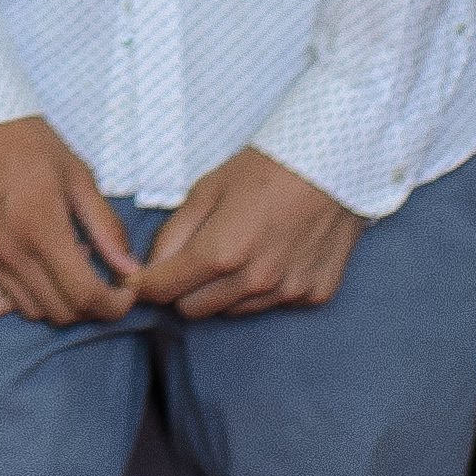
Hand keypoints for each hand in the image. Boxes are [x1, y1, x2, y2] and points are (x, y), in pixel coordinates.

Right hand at [0, 115, 137, 324]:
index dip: (115, 305)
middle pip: (62, 311)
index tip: (124, 293)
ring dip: (56, 301)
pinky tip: (26, 276)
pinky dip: (15, 302)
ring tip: (60, 267)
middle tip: (97, 276)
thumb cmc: (27, 143)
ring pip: (31, 311)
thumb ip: (106, 226)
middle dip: (90, 303)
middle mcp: (10, 250)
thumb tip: (130, 269)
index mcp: (42, 227)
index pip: (86, 295)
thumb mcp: (77, 176)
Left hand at [132, 147, 361, 318]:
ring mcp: (288, 293)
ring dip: (225, 291)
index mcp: (222, 253)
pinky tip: (274, 255)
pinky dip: (264, 289)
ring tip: (241, 250)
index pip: (165, 292)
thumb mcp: (207, 190)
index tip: (143, 279)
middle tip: (195, 258)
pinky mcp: (314, 296)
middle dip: (185, 288)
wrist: (332, 165)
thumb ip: (174, 233)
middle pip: (195, 309)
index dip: (148, 285)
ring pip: (233, 310)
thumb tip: (152, 268)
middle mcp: (255, 281)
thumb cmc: (265, 171)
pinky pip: (272, 305)